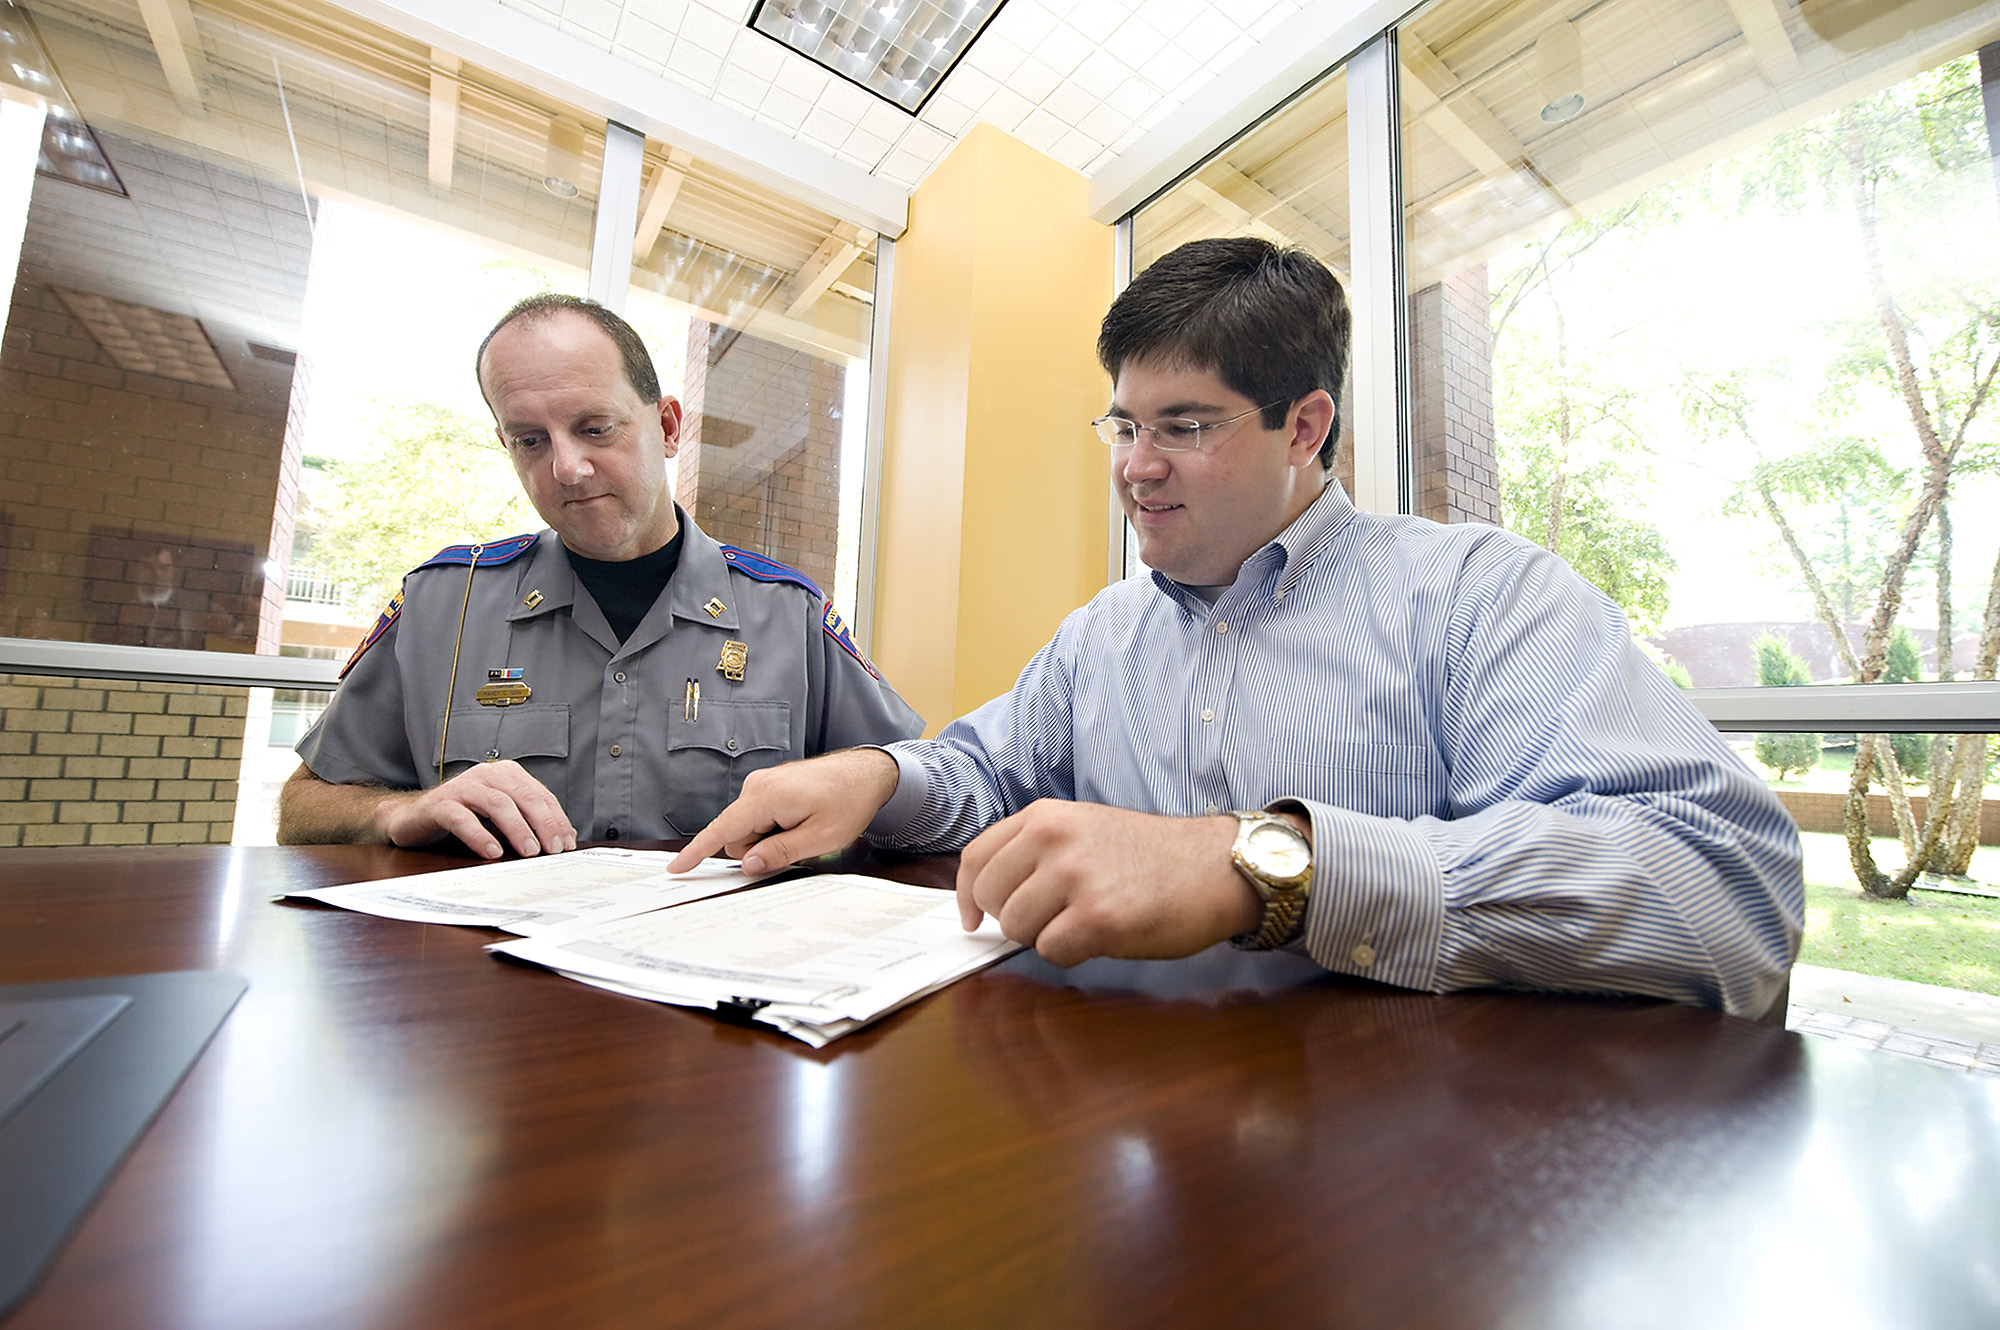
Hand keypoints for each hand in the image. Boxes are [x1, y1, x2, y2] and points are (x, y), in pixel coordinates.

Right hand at [374, 760, 575, 859]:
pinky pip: (462, 818)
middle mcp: (486, 775)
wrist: (414, 817)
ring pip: (497, 804)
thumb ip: (527, 824)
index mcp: (506, 775)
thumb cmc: (465, 817)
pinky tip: (492, 852)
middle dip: (543, 823)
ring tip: (530, 851)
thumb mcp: (500, 820)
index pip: (540, 795)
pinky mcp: (440, 804)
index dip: (556, 819)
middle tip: (554, 849)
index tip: (567, 843)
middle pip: (523, 796)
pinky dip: (480, 835)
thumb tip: (562, 841)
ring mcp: (462, 787)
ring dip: (517, 829)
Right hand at [668, 748, 899, 874]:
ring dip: (771, 838)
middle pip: (738, 836)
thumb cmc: (849, 802)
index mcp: (764, 797)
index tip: (676, 868)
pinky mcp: (770, 787)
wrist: (868, 773)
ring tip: (806, 827)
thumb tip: (747, 865)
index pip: (721, 830)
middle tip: (800, 842)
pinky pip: (761, 818)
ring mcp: (763, 784)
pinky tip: (801, 821)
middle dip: (760, 849)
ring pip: (750, 829)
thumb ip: (780, 852)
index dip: (698, 852)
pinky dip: (775, 827)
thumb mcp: (820, 838)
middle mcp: (757, 786)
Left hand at [955, 801, 1262, 966]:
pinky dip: (1072, 953)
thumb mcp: (1085, 828)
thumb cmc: (1153, 855)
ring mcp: (1074, 877)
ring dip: (1046, 936)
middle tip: (1056, 917)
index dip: (969, 895)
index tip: (974, 918)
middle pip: (992, 899)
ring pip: (1017, 929)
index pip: (976, 858)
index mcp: (1046, 816)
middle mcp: (1054, 840)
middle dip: (1016, 919)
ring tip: (1086, 919)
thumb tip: (989, 898)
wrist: (1215, 867)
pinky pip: (1051, 952)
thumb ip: (1036, 852)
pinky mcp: (1097, 917)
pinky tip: (1103, 935)